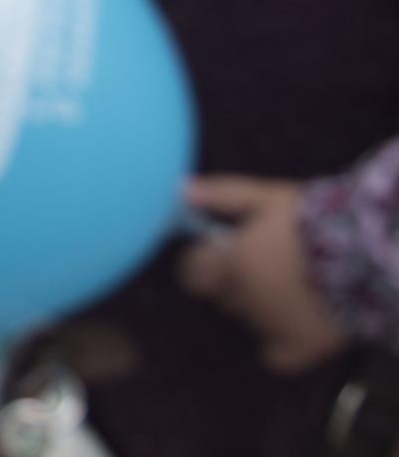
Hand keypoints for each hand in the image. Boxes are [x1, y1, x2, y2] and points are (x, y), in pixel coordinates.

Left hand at [180, 176, 350, 373]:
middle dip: (235, 284)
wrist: (364, 253)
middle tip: (266, 267)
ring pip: (251, 322)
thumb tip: (182, 191)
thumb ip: (222, 196)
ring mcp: (272, 327)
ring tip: (291, 289)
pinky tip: (294, 327)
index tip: (221, 254)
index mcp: (231, 265)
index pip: (191, 275)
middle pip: (224, 298)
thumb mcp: (266, 198)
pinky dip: (280, 346)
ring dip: (260, 309)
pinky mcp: (302, 348)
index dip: (203, 264)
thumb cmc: (311, 220)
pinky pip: (277, 356)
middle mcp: (245, 300)